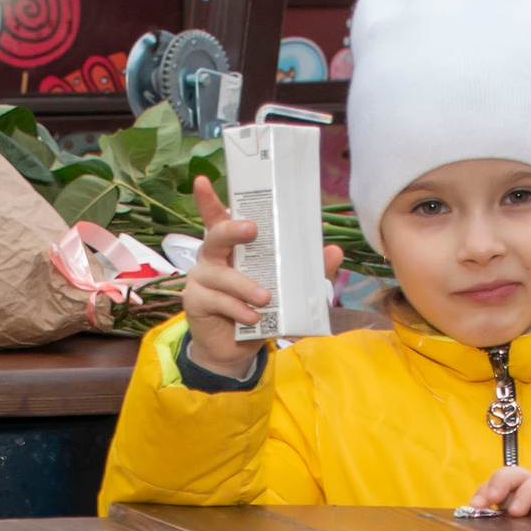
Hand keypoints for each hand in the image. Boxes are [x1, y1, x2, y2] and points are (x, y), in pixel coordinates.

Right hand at [179, 178, 343, 379]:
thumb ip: (306, 270)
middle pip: (216, 236)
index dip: (208, 200)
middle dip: (233, 230)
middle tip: (253, 229)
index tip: (201, 181)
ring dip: (244, 285)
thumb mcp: (285, 289)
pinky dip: (238, 309)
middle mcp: (211, 257)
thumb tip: (334, 251)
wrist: (235, 349)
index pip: (217, 218)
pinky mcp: (195, 302)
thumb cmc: (258, 309)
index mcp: (230, 246)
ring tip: (266, 298)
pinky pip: (218, 301)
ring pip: (221, 275)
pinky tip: (253, 318)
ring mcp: (200, 279)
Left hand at [467, 465, 530, 515]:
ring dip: (529, 490)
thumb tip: (473, 513)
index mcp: (518, 500)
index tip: (476, 505)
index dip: (487, 487)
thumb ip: (493, 527)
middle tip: (493, 499)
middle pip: (520, 474)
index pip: (501, 483)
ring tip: (517, 512)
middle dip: (503, 480)